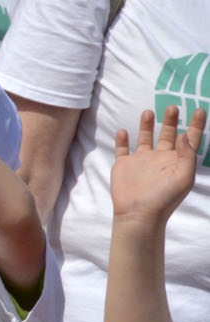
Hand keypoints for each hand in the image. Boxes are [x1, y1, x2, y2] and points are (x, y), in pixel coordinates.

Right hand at [110, 106, 205, 226]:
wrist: (138, 214)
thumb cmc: (164, 199)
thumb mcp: (184, 177)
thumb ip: (187, 154)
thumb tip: (183, 134)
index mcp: (176, 160)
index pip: (189, 139)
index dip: (196, 125)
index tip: (200, 110)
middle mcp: (160, 158)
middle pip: (167, 134)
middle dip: (170, 120)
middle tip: (172, 107)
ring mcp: (141, 161)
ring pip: (145, 138)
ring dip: (147, 125)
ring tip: (148, 112)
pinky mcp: (124, 165)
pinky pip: (122, 149)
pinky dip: (122, 140)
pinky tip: (123, 131)